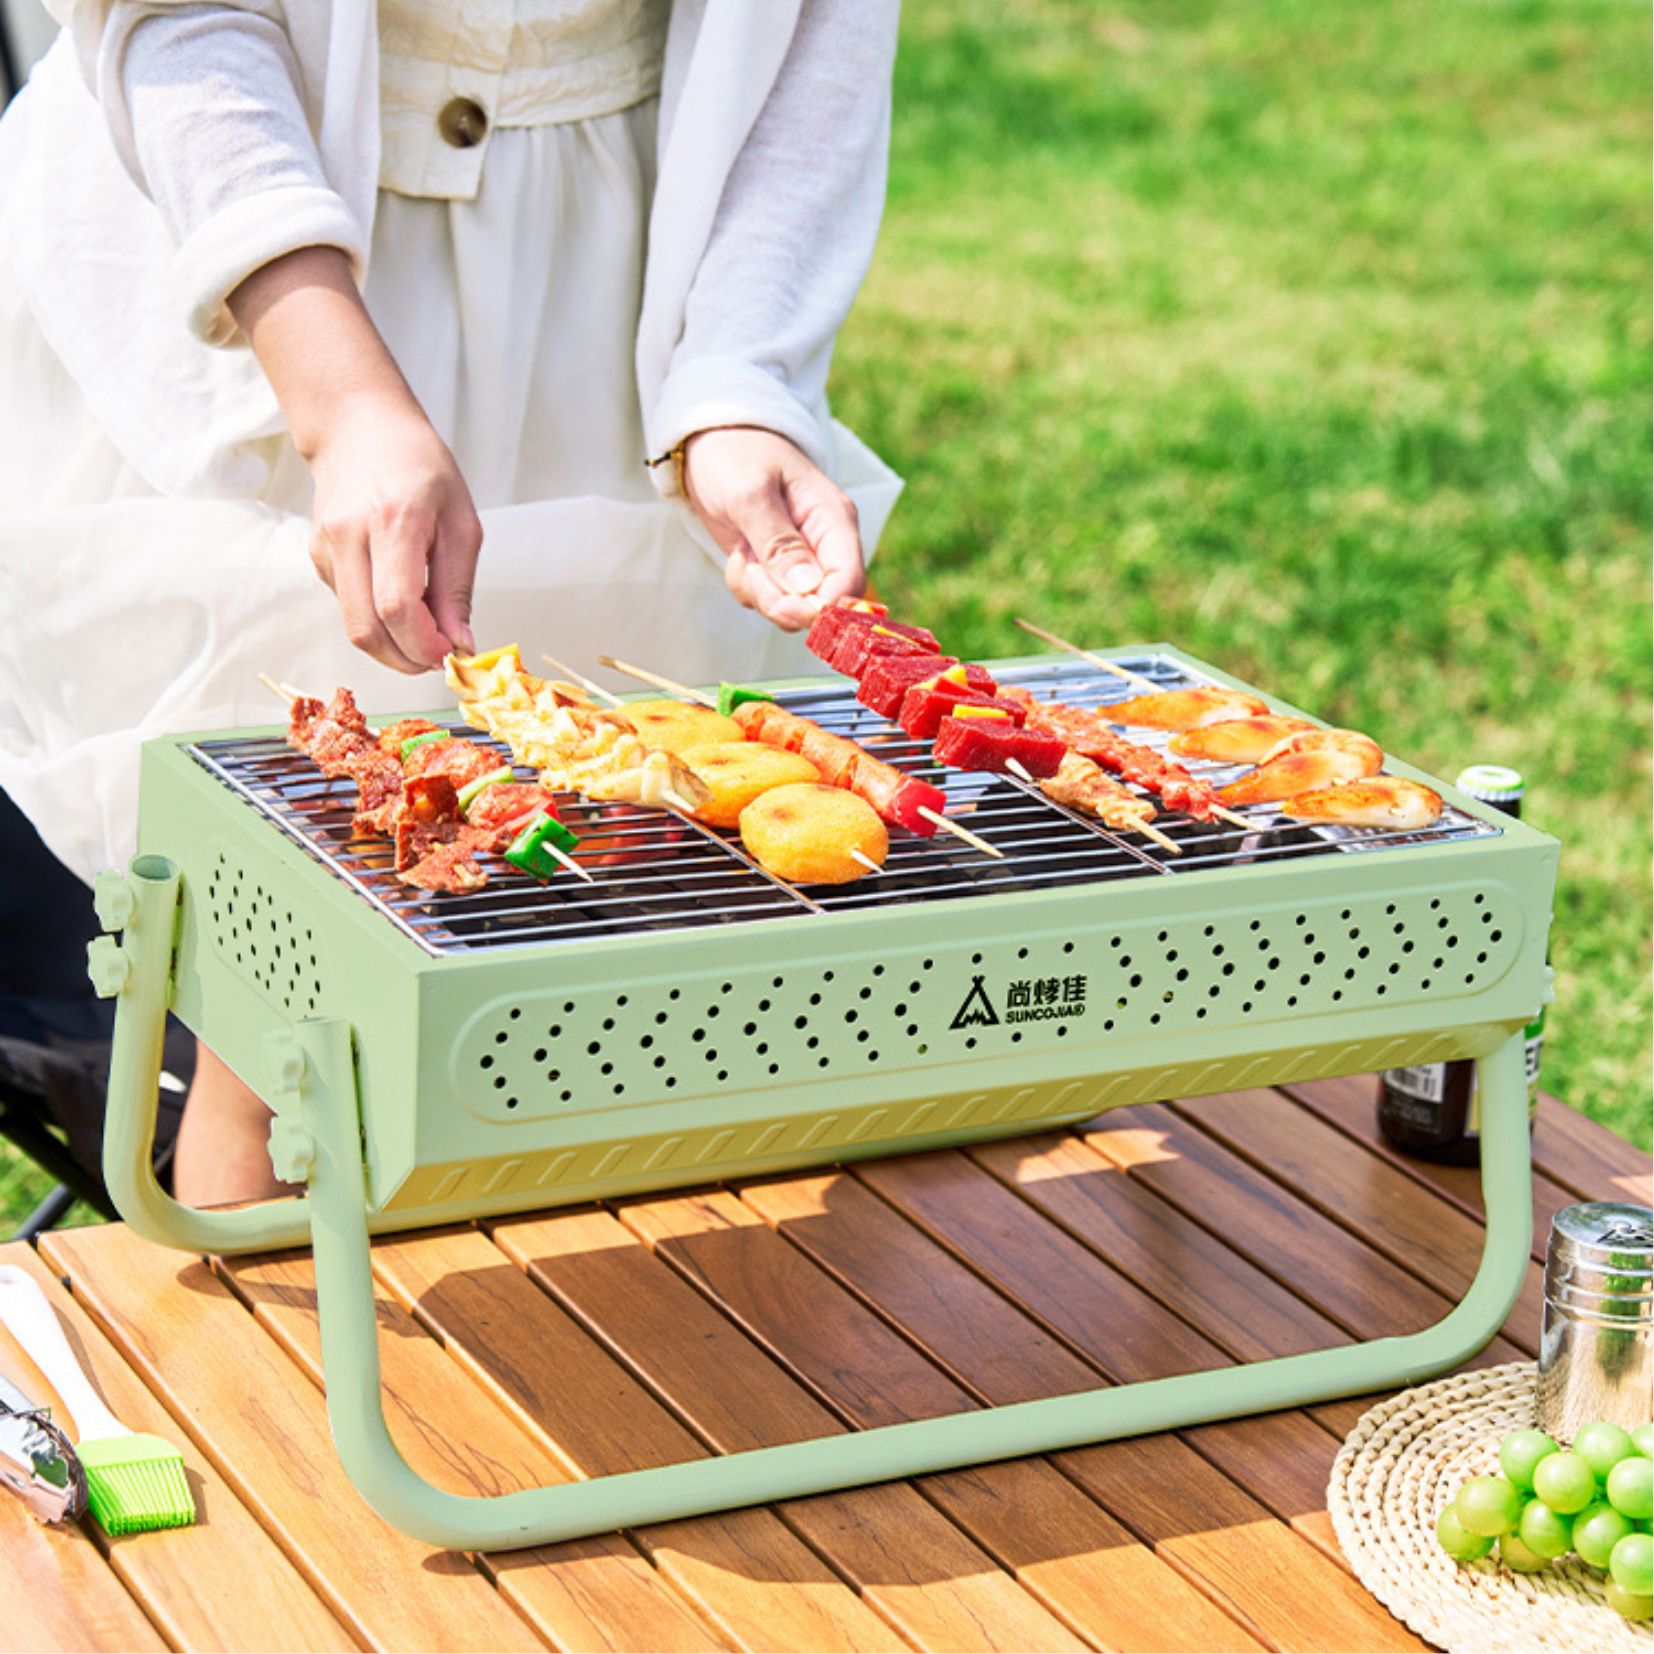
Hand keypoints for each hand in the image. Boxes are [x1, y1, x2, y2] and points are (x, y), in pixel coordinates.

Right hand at [229, 246, 481, 672]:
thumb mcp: (460, 521)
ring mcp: (325, 547)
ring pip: (354, 625)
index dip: (423, 644)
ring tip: (425, 624)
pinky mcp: (317, 557)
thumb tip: (460, 644)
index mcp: (393, 521)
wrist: (359, 427)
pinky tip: (400, 598)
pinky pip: (349, 607)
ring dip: (393, 644)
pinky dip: (378, 619)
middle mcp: (349, 536)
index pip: (398, 606)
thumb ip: (458, 587)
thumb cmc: (420, 467)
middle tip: (437, 657)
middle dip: (406, 659)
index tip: (450, 653)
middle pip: (366, 629)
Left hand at [682, 427, 864, 630]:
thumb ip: (778, 543)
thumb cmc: (735, 454)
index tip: (784, 609)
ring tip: (741, 550)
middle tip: (749, 566)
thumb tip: (808, 590)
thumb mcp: (751, 493)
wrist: (710, 441)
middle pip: (822, 606)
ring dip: (758, 591)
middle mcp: (825, 546)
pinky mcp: (776, 570)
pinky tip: (739, 552)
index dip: (823, 608)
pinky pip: (767, 600)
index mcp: (834, 520)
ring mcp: (801, 561)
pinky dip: (746, 586)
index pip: (850, 582)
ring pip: (791, 609)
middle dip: (781, 601)